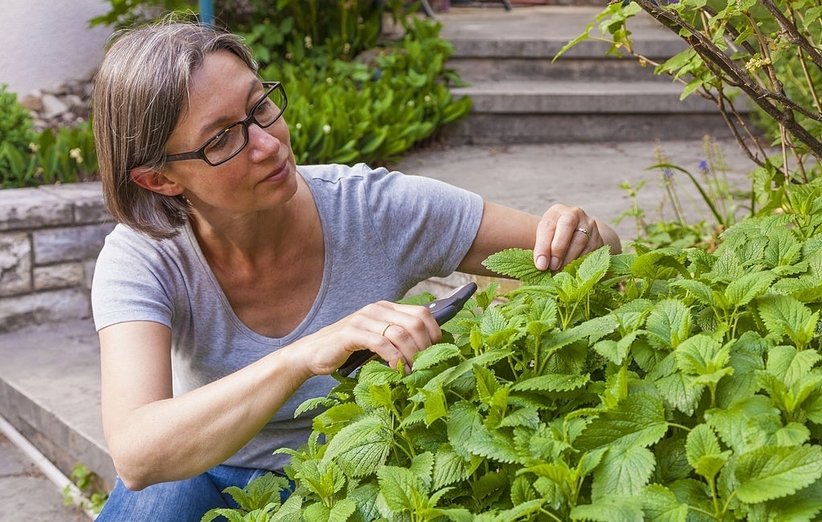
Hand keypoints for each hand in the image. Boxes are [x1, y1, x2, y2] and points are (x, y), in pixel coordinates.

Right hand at [297, 301, 441, 375]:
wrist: (313, 353)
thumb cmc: (348, 350)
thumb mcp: (377, 340)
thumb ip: (397, 339)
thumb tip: (427, 352)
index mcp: (386, 308)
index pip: (422, 312)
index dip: (434, 332)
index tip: (437, 352)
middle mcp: (377, 309)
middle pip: (415, 322)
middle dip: (426, 346)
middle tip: (427, 365)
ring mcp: (363, 319)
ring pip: (401, 333)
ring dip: (412, 355)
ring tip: (414, 371)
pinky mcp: (351, 333)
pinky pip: (381, 344)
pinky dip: (394, 359)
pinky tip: (398, 370)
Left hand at [533, 204, 603, 270]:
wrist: (575, 234)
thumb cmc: (554, 237)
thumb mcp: (544, 237)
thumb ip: (541, 248)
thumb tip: (541, 265)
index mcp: (556, 212)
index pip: (548, 226)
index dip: (543, 246)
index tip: (540, 265)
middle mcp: (575, 214)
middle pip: (567, 227)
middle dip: (558, 250)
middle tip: (552, 267)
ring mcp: (589, 225)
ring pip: (581, 241)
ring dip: (569, 259)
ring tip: (560, 271)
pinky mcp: (599, 238)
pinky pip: (591, 251)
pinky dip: (581, 263)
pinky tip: (573, 270)